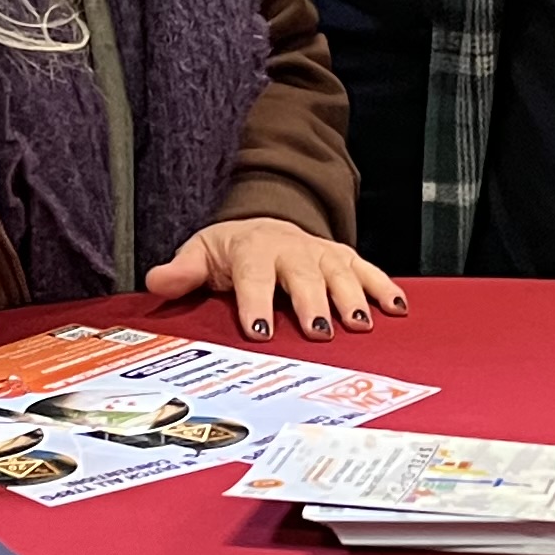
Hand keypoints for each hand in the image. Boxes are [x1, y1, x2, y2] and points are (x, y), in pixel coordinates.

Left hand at [144, 217, 409, 341]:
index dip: (256, 302)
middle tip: (317, 330)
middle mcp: (292, 248)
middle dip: (312, 301)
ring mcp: (322, 253)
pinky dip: (384, 288)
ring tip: (359, 324)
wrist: (264, 224)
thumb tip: (157, 281)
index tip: (259, 330)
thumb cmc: (233, 250)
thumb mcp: (202, 253)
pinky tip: (397, 310)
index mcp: (253, 249)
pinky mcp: (344, 259)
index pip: (254, 276)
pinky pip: (368, 271)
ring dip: (352, 297)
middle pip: (304, 275)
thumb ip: (183, 271)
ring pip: (340, 272)